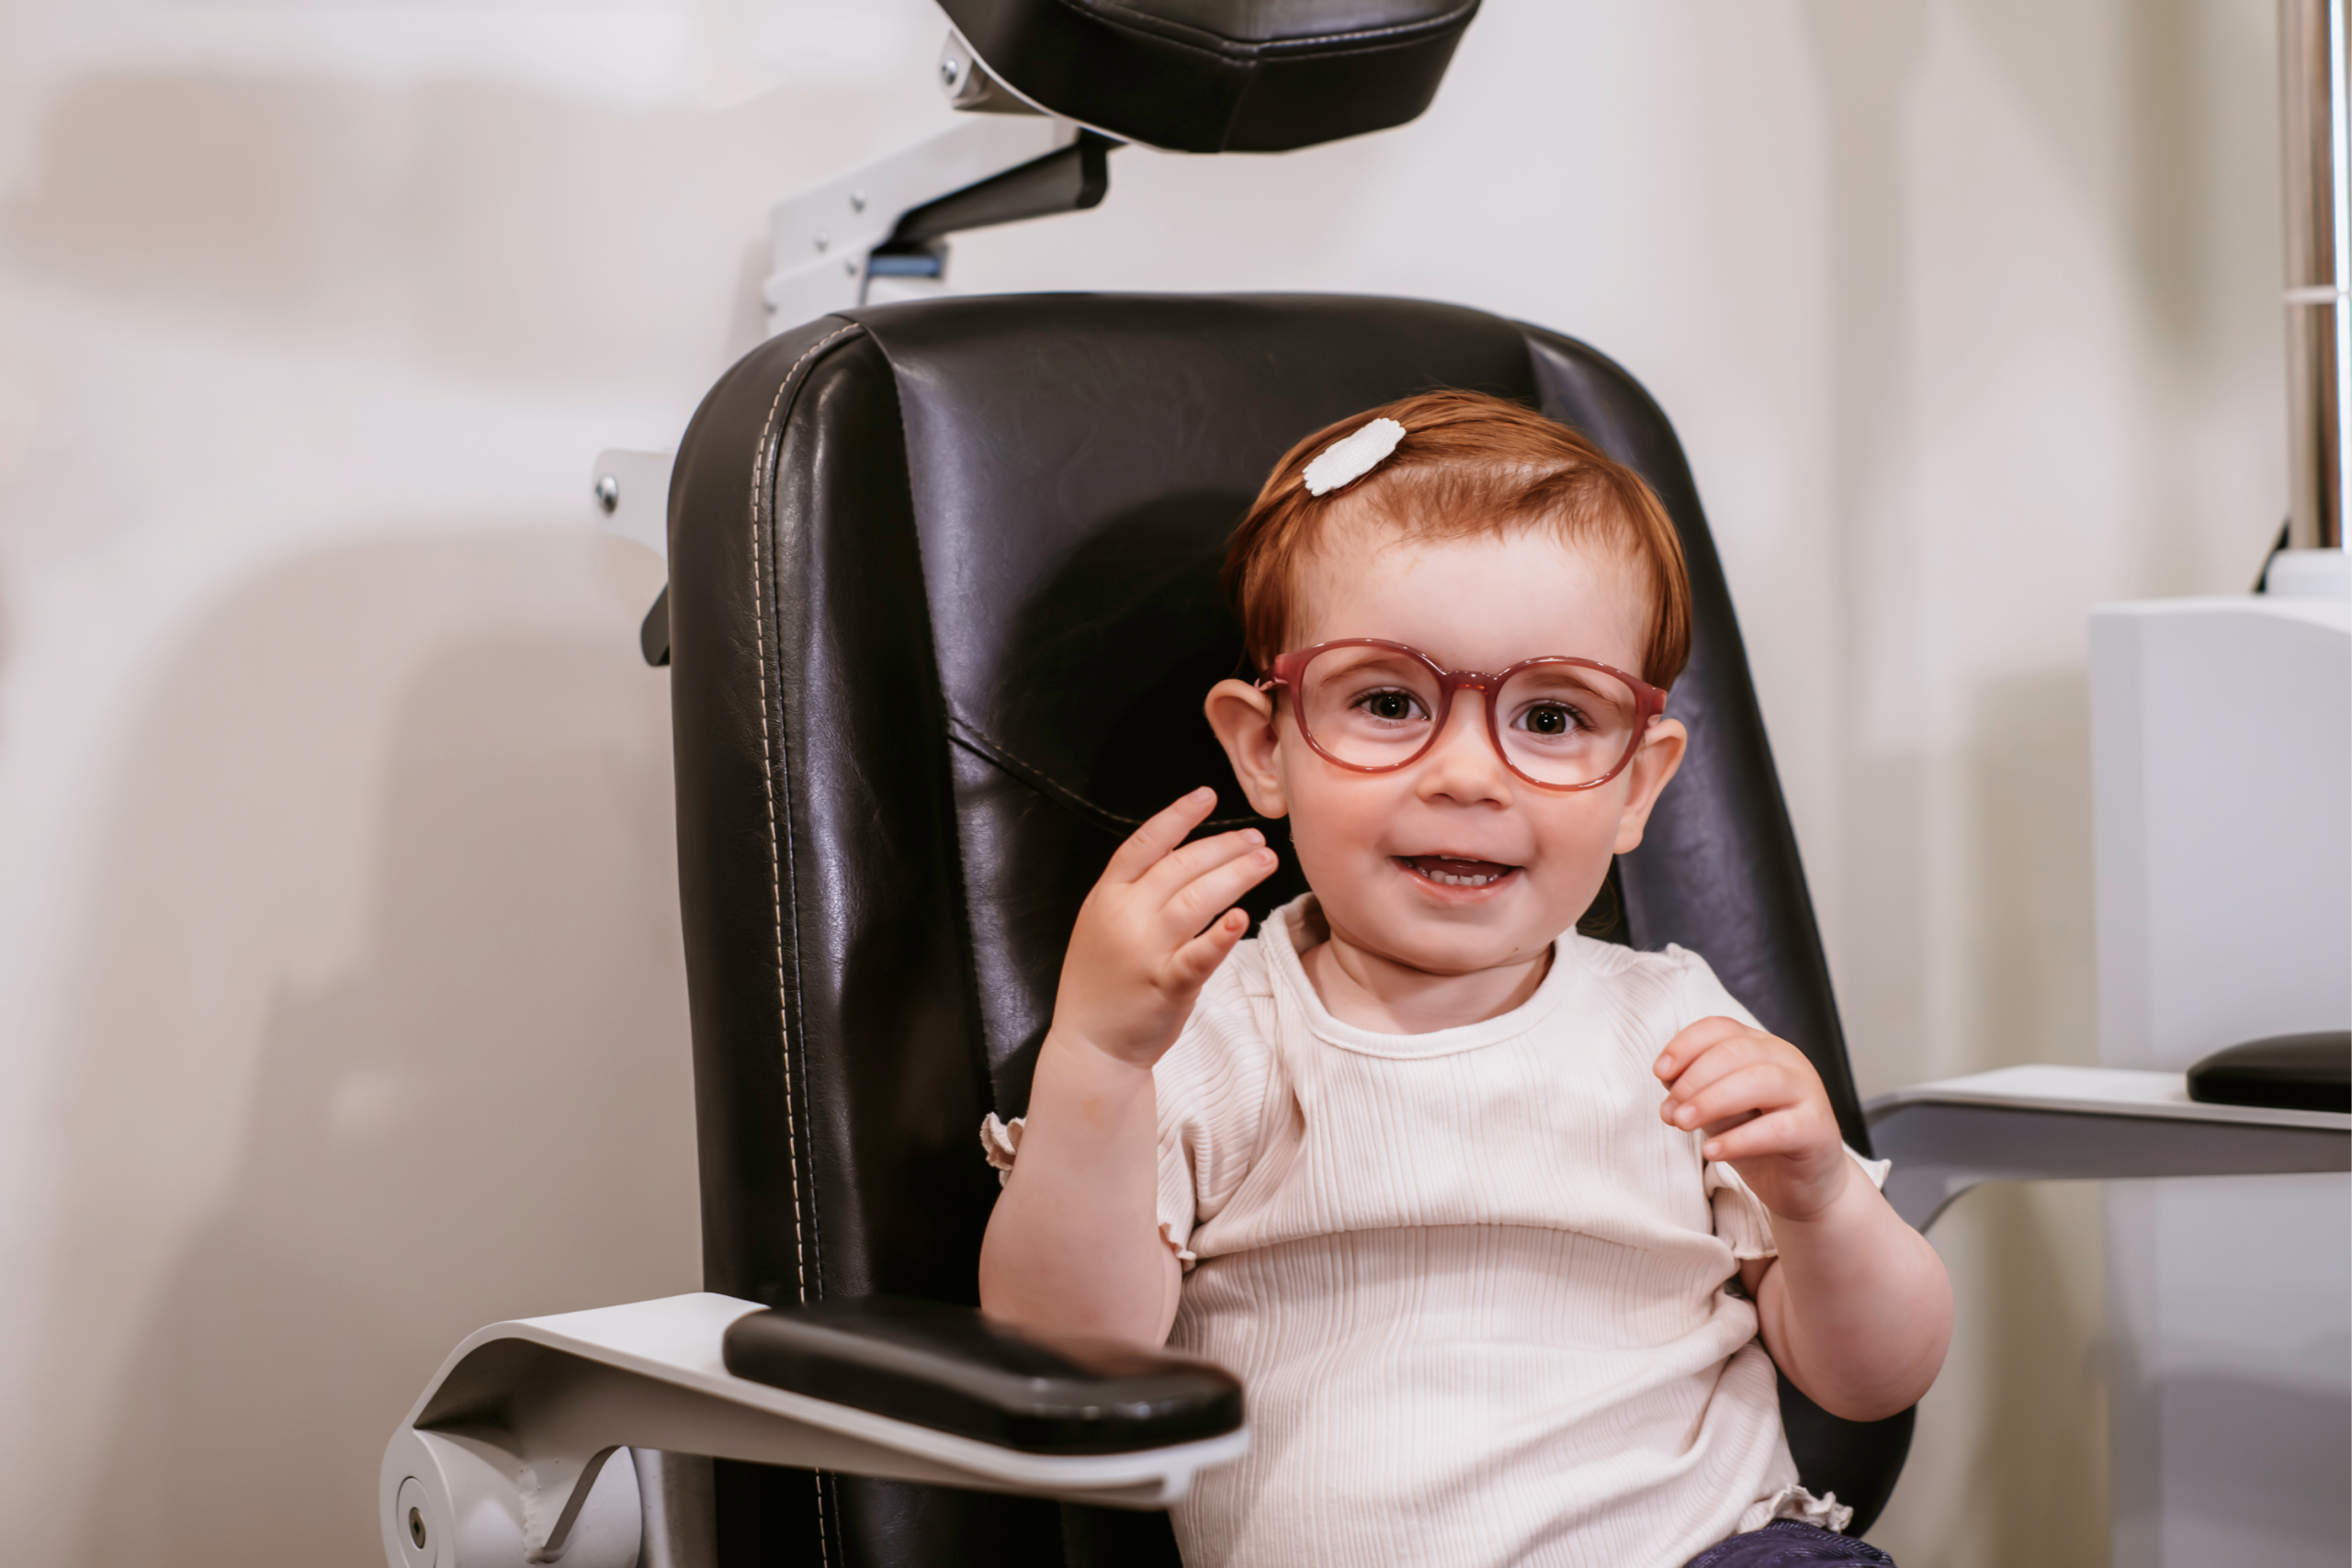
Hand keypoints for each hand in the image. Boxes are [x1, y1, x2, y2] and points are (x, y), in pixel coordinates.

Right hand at [1052, 787, 1278, 1068]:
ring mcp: (1146, 950)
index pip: (1146, 843)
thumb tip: (1182, 854)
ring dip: (1236, 875)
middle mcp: (1126, 916)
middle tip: (1257, 840)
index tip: (1208, 796)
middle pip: (1181, 867)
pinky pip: (1199, 955)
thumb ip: (1134, 890)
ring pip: (1197, 900)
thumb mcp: (1102, 923)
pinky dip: (1220, 936)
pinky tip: (1241, 917)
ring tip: (1265, 861)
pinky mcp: (1167, 985)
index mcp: (1107, 896)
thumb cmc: (1103, 981)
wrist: (1090, 1043)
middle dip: (1224, 847)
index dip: (1178, 816)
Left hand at [1654, 1018, 1849, 1220]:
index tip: (1660, 1072)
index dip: (1685, 1045)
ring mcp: (1806, 1091)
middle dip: (1694, 1079)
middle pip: (1736, 1051)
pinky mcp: (1816, 1129)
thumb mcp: (1718, 1110)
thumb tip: (1666, 1077)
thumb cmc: (1759, 1139)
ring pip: (1759, 1081)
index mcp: (1761, 1047)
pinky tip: (1712, 1151)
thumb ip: (1695, 1090)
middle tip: (1670, 1111)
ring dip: (1711, 1101)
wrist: (1804, 1184)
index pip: (1720, 1028)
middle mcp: (1787, 1060)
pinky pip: (1777, 1128)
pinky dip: (1739, 1139)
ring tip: (1682, 1124)